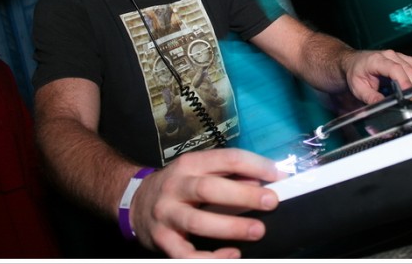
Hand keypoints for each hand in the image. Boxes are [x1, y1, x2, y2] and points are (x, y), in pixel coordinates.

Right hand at [130, 148, 284, 257]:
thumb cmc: (179, 186)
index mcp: (191, 164)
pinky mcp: (161, 239)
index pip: (226, 158)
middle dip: (243, 196)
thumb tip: (267, 181)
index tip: (277, 175)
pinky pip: (185, 253)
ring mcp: (166, 213)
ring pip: (197, 222)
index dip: (254, 165)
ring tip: (258, 231)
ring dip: (230, 227)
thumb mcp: (200, 172)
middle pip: (209, 189)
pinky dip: (210, 257)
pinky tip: (232, 255)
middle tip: (272, 202)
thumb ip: (230, 175)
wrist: (135, 202)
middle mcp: (176, 186)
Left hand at [343, 49, 411, 108]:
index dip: (404, 81)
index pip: (395, 69)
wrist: (354, 61)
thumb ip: (370, 97)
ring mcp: (398, 56)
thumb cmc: (356, 71)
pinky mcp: (403, 59)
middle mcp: (390, 56)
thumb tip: (382, 105)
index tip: (410, 94)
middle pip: (408, 69)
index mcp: (377, 60)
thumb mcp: (358, 87)